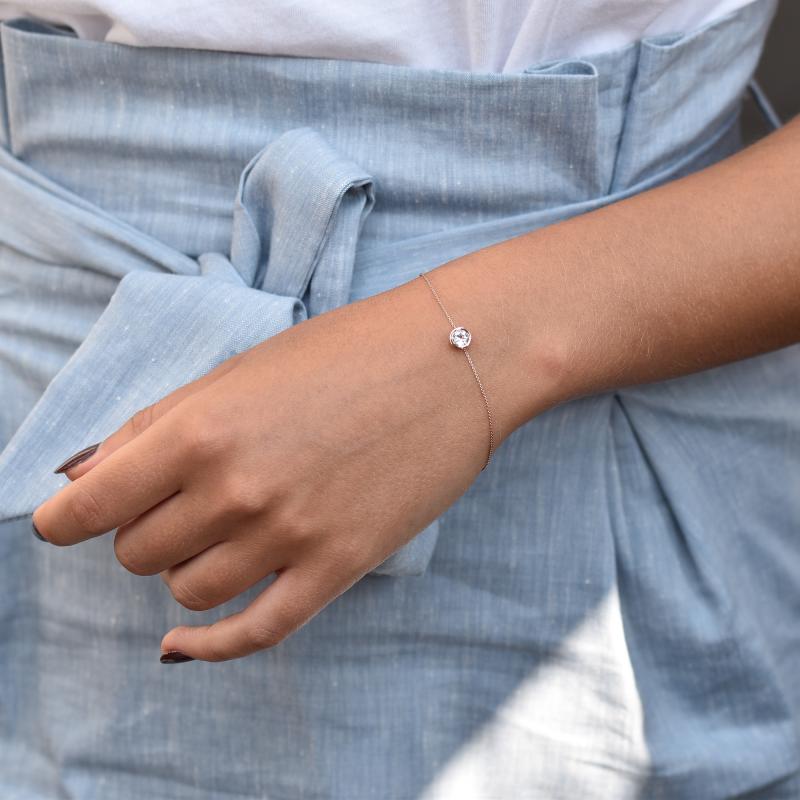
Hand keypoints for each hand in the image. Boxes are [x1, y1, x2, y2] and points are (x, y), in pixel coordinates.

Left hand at [31, 262, 550, 661]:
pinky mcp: (338, 567)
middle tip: (180, 499)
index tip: (64, 523)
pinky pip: (253, 633)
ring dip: (187, 564)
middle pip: (138, 552)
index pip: (90, 508)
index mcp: (202, 431)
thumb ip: (153, 428)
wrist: (450, 360)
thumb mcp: (238, 372)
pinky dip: (208, 648)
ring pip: (188, 590)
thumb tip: (79, 483)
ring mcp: (290, 535)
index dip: (63, 521)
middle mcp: (237, 490)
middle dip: (143, 527)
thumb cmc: (343, 351)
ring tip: (220, 529)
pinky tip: (182, 646)